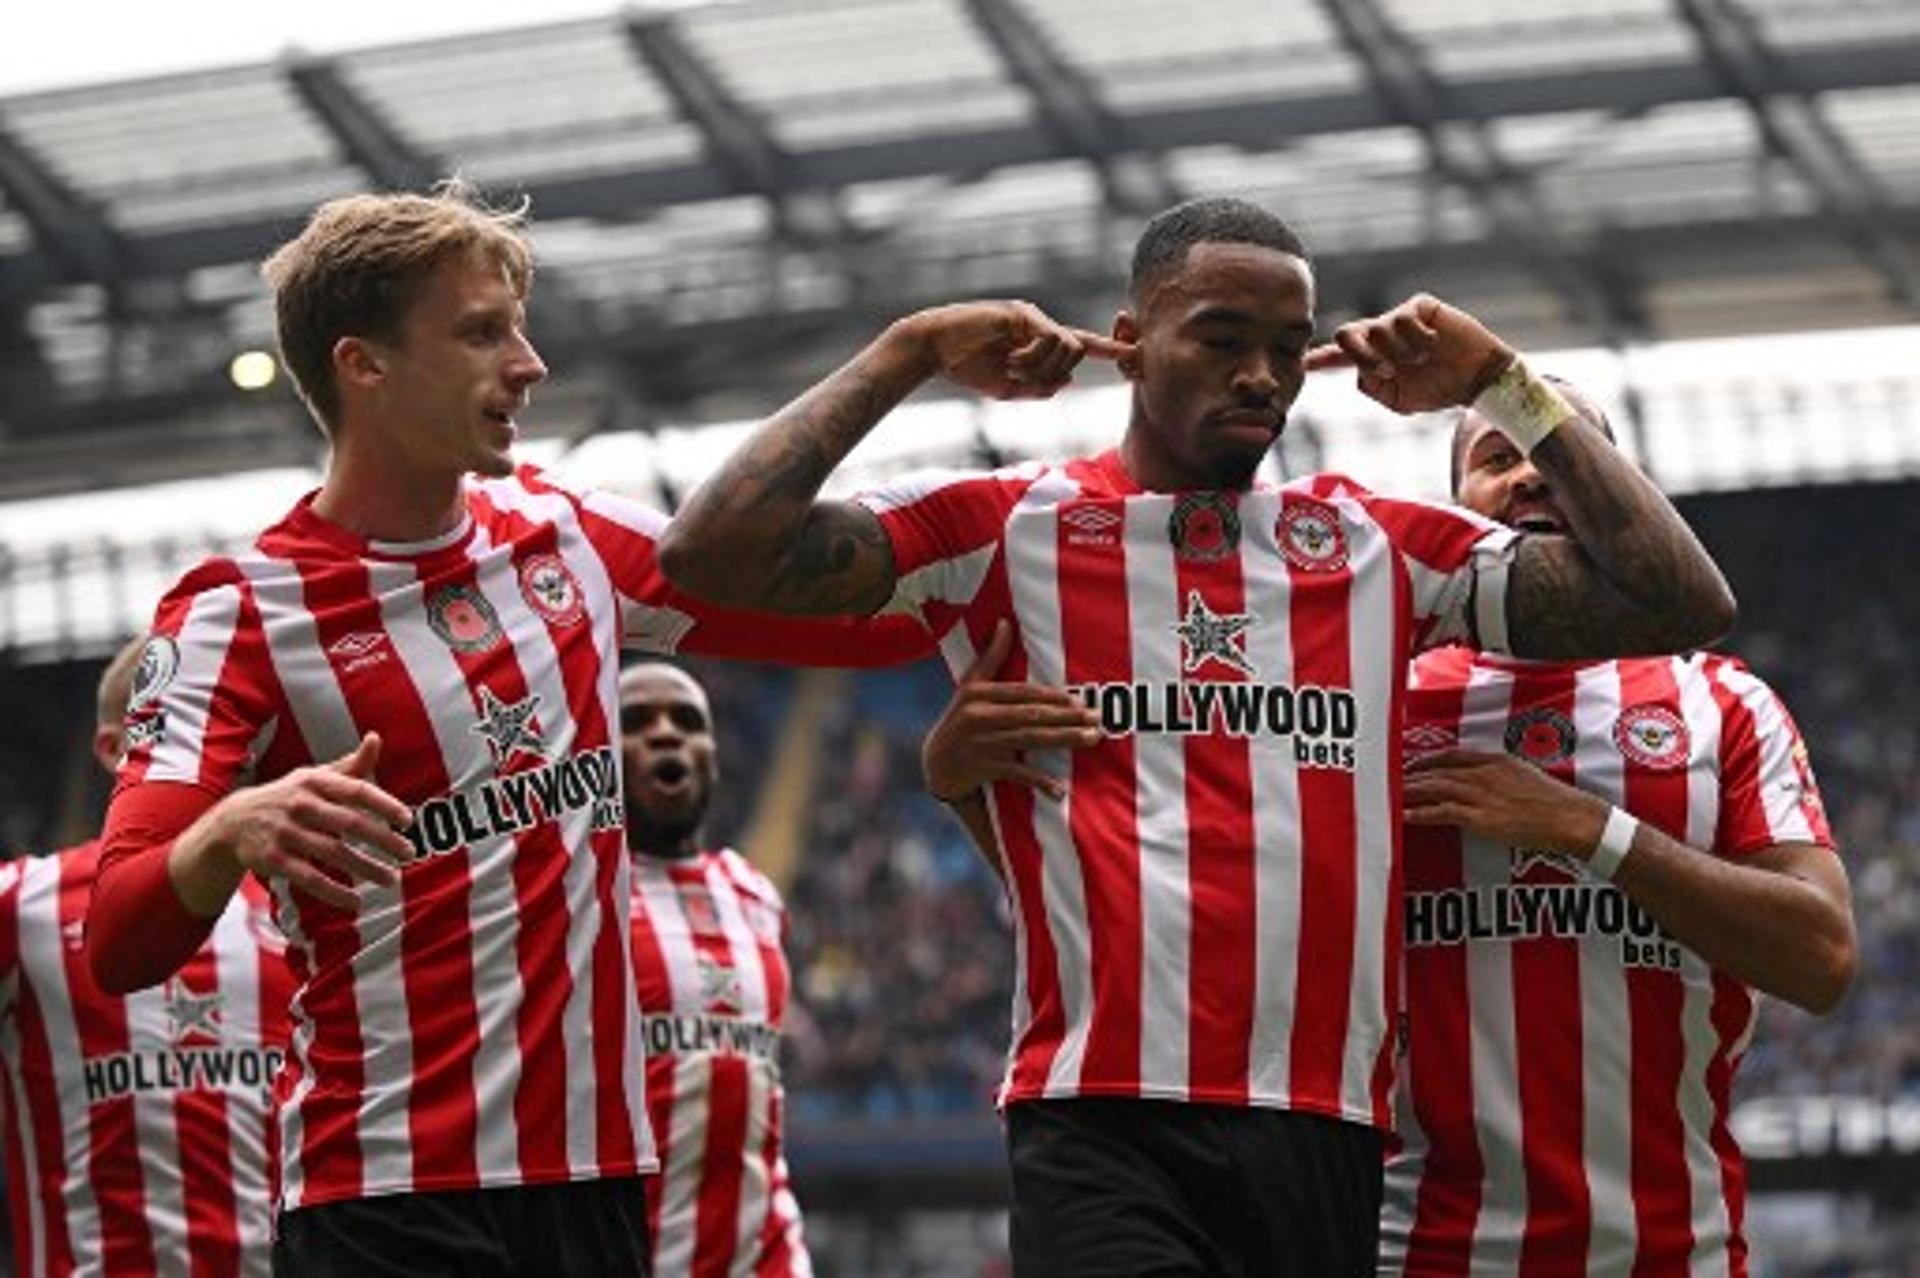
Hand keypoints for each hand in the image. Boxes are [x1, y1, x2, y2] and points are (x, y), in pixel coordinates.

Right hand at [202, 733, 414, 908]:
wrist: (233, 821)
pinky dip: (333, 891)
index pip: (356, 791)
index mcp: (315, 782)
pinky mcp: (273, 860)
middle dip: (383, 839)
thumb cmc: (290, 797)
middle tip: (410, 853)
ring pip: (333, 853)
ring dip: (366, 868)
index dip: (384, 804)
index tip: (408, 820)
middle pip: (349, 823)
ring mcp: (285, 833)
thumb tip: (375, 738)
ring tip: (392, 879)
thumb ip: (350, 766)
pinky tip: (356, 901)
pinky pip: (308, 878)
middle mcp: (300, 804)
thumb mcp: (316, 778)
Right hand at [904, 301, 1131, 400]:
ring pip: (1068, 348)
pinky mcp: (1022, 314)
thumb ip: (1039, 388)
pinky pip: (1049, 340)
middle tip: (1019, 379)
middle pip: (1077, 352)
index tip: (1135, 353)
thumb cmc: (968, 369)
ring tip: (1011, 370)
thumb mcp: (1009, 389)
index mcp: (1038, 344)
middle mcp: (1040, 327)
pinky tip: (1010, 362)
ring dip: (1042, 369)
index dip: (1108, 349)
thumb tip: (1067, 381)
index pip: (1081, 345)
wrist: (935, 349)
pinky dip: (1033, 359)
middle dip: (1054, 374)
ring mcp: (1032, 318)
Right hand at [922, 620, 1101, 801]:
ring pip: (1030, 740)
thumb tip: (1005, 622)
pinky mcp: (983, 769)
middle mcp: (978, 717)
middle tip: (1096, 719)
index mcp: (977, 693)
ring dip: (1064, 740)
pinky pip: (1018, 774)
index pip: (1022, 693)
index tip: (1079, 701)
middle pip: (1031, 716)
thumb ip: (990, 657)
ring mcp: (981, 744)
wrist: (936, 763)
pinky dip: (1040, 782)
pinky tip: (1061, 788)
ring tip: (1092, 739)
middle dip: (1067, 718)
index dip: (1052, 697)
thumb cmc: (960, 719)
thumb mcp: (969, 686)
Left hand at [1305, 293, 1514, 413]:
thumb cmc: (1437, 389)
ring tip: (1420, 360)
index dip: (1318, 358)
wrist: (1475, 378)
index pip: (1337, 356)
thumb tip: (1362, 370)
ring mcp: (1398, 318)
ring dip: (1399, 352)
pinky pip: (1403, 318)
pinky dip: (1418, 339)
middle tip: (1386, 370)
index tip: (1301, 363)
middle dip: (1360, 354)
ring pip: (1377, 328)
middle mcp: (1379, 335)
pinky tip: (1433, 344)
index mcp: (1371, 359)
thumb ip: (1373, 388)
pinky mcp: (1419, 306)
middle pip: (1346, 334)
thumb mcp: (1399, 401)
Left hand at [1402, 748, 1609, 856]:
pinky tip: (1403, 816)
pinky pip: (1442, 812)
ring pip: (1433, 788)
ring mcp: (1481, 794)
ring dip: (1407, 792)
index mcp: (1494, 761)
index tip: (1409, 766)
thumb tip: (1485, 784)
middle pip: (1435, 771)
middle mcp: (1483, 773)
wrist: (1572, 818)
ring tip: (1385, 797)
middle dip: (1408, 776)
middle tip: (1385, 780)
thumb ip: (1501, 776)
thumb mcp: (1524, 777)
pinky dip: (1420, 813)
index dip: (1425, 761)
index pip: (1450, 756)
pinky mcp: (1481, 817)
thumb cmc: (1555, 802)